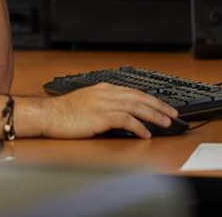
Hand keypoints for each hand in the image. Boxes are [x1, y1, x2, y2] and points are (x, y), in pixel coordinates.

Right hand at [30, 84, 180, 138]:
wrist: (47, 115)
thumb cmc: (63, 113)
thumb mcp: (86, 103)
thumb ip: (104, 105)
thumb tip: (122, 116)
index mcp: (103, 89)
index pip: (134, 91)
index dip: (151, 99)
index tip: (163, 106)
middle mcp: (105, 93)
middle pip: (139, 97)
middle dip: (159, 105)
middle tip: (174, 114)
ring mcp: (103, 103)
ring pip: (136, 106)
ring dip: (154, 115)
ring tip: (166, 123)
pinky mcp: (100, 116)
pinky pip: (125, 119)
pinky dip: (138, 126)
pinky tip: (145, 133)